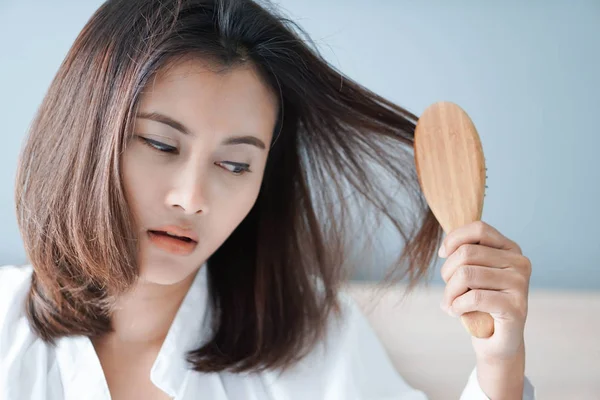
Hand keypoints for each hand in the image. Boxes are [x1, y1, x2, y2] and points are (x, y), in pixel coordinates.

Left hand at [438, 220, 531, 361]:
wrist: (498, 341)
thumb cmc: (481, 303)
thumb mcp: (473, 273)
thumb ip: (465, 254)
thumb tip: (444, 248)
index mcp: (510, 249)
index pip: (479, 229)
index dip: (454, 239)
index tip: (442, 255)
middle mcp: (519, 263)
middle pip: (466, 253)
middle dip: (447, 272)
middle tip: (448, 290)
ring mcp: (520, 284)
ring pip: (466, 275)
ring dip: (449, 292)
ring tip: (449, 304)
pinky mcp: (515, 307)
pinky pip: (474, 298)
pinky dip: (457, 306)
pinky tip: (456, 312)